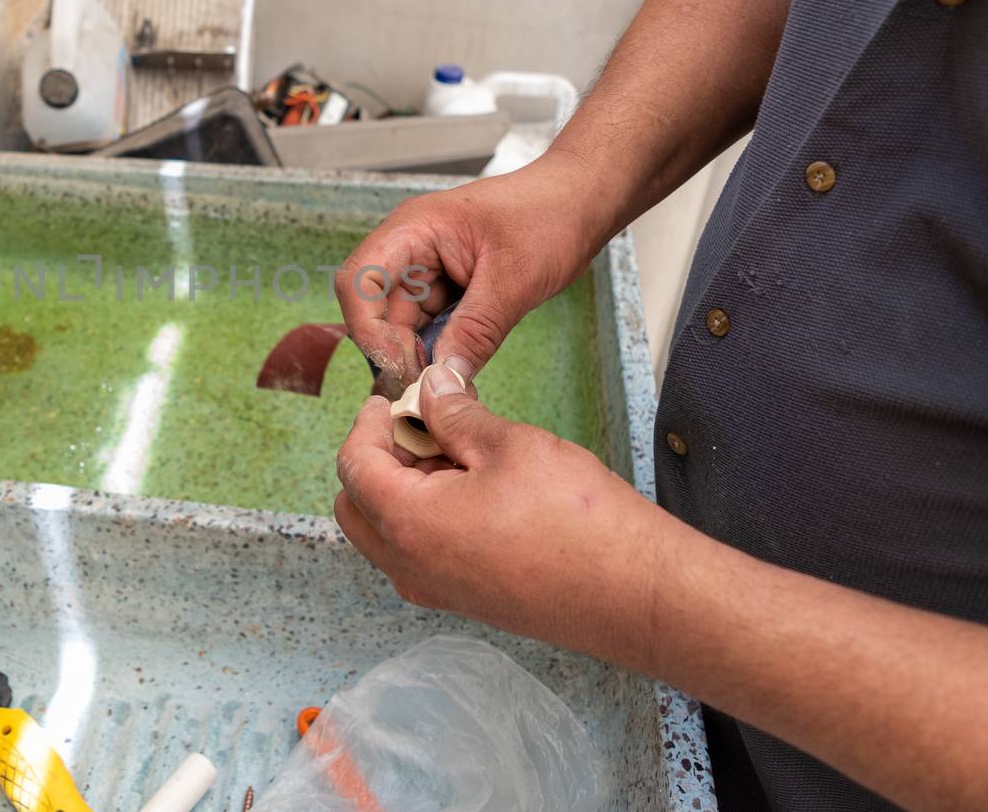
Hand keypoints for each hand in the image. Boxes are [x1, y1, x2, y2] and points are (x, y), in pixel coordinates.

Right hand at [334, 149, 611, 393]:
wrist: (583, 200)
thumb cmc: (552, 215)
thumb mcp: (515, 279)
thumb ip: (475, 331)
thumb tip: (444, 379)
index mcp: (414, 229)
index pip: (359, 282)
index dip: (368, 330)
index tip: (399, 367)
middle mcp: (410, 247)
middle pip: (375, 308)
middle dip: (395, 350)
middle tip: (425, 388)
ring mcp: (427, 266)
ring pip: (401, 322)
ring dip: (418, 354)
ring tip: (446, 382)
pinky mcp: (447, 284)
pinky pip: (429, 323)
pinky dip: (439, 347)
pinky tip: (455, 366)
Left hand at [334, 361, 677, 661]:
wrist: (634, 594)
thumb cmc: (576, 519)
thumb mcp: (509, 445)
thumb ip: (456, 413)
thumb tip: (430, 387)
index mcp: (408, 523)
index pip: (354, 466)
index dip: (368, 424)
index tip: (393, 399)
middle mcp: (409, 567)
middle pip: (358, 505)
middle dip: (379, 458)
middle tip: (423, 425)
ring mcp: (436, 591)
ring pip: (388, 533)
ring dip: (404, 488)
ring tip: (459, 452)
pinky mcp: (466, 601)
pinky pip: (421, 554)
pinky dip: (428, 517)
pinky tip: (477, 489)